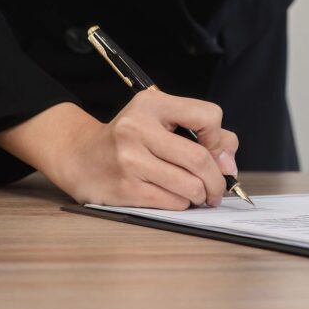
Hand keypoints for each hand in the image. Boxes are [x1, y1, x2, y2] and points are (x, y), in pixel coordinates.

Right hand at [0, 93, 239, 209]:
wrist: (79, 156)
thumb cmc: (129, 138)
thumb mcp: (160, 119)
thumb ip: (200, 132)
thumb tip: (229, 162)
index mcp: (152, 104)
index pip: (208, 117)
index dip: (219, 137)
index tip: (213, 149)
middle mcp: (138, 129)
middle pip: (200, 159)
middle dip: (217, 179)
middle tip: (219, 189)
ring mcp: (130, 161)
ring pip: (189, 185)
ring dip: (202, 195)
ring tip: (199, 194)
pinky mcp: (125, 189)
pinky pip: (172, 202)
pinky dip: (182, 203)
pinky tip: (177, 198)